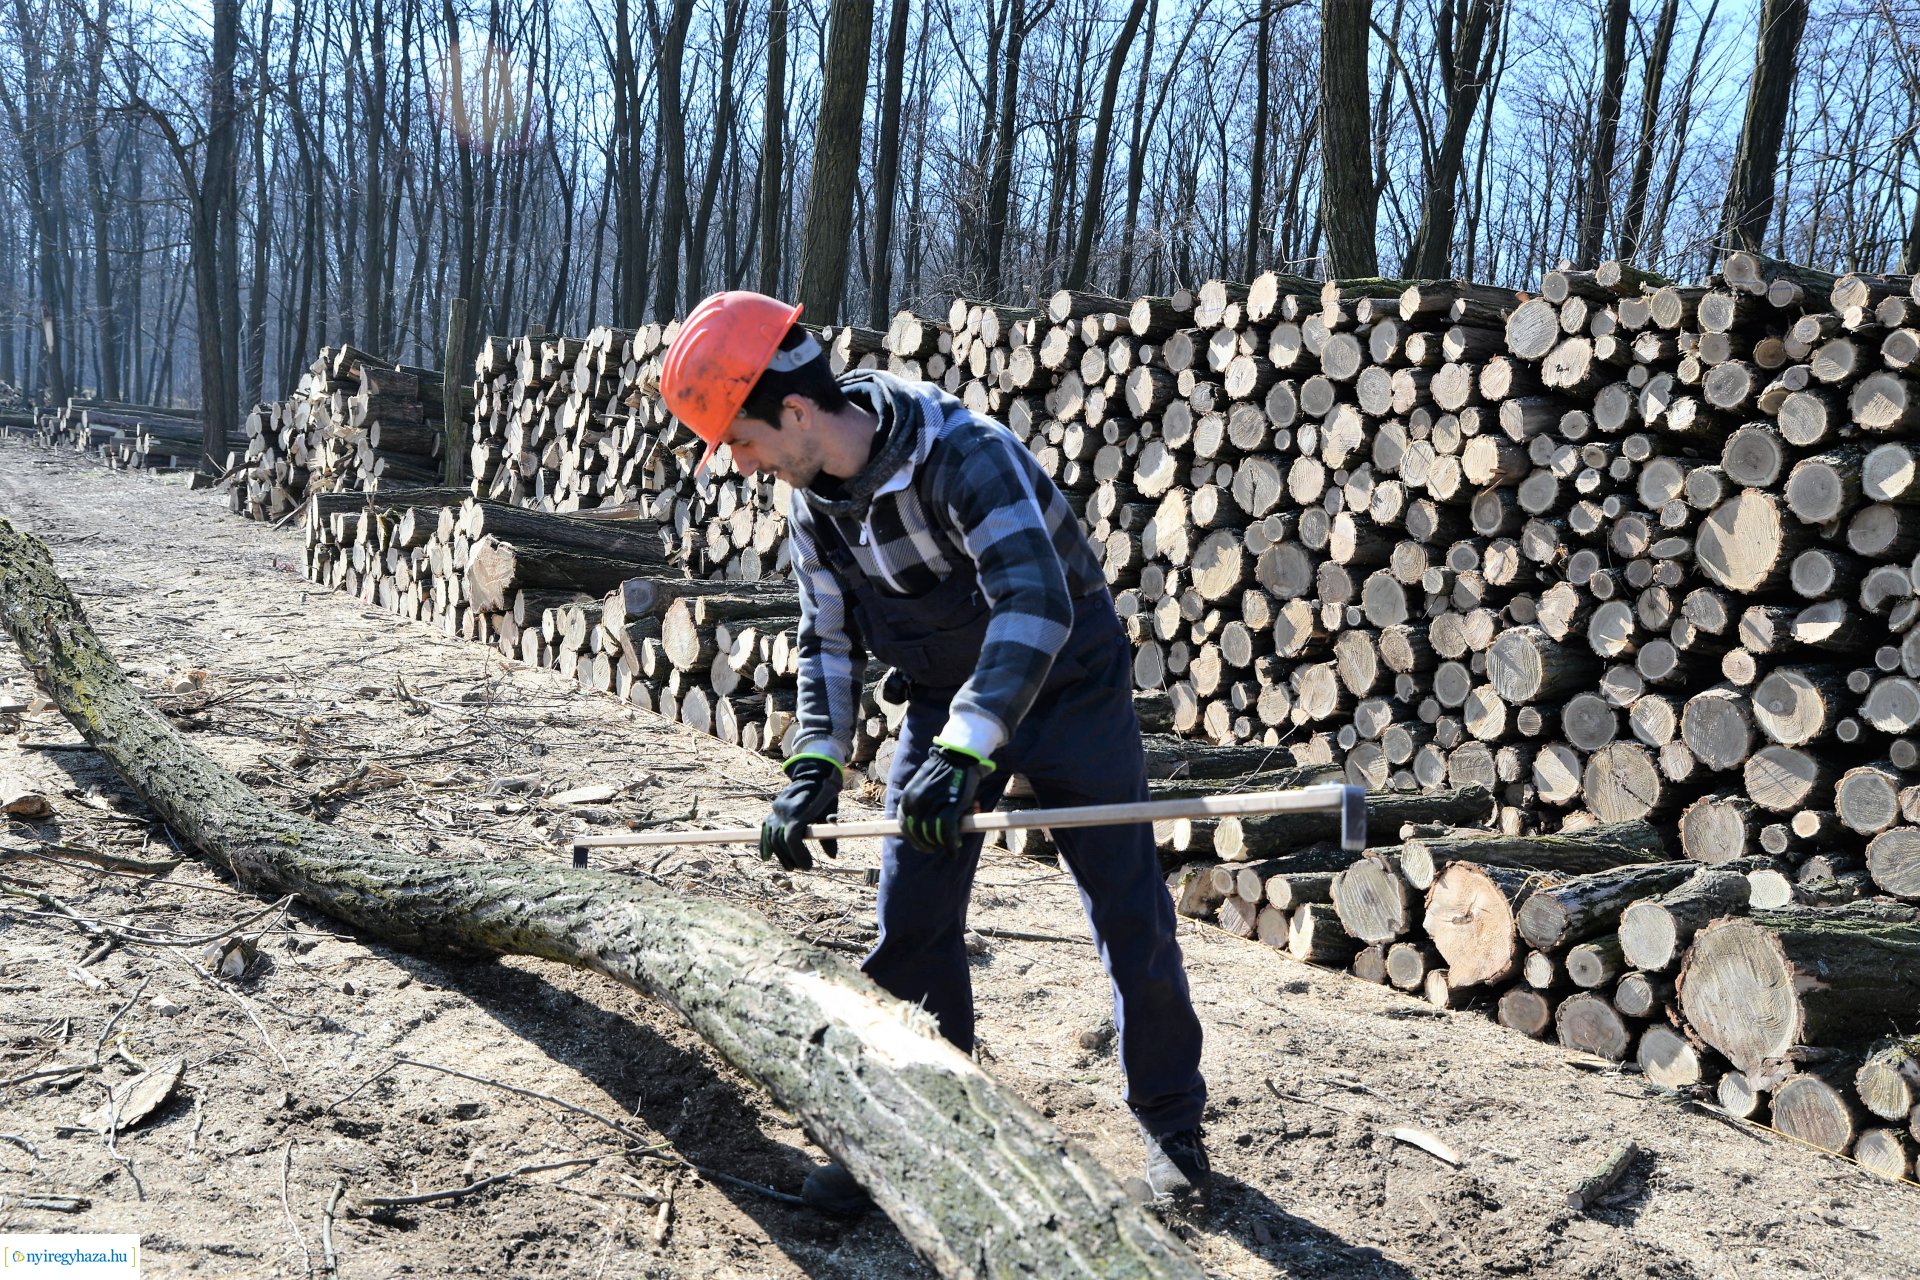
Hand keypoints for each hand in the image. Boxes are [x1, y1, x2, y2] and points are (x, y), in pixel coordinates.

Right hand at [761, 754, 842, 870]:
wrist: (813, 773)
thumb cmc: (825, 794)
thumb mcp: (830, 813)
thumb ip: (829, 835)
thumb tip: (832, 856)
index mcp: (799, 811)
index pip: (792, 838)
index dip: (799, 855)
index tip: (808, 866)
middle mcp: (783, 811)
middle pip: (780, 840)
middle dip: (790, 857)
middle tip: (801, 867)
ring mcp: (775, 810)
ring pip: (771, 837)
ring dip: (780, 854)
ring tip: (790, 866)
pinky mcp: (772, 810)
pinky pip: (764, 830)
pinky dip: (765, 844)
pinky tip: (767, 857)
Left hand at [898, 741, 994, 855]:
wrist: (958, 757)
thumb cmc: (942, 772)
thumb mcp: (922, 786)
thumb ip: (920, 804)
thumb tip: (924, 824)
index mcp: (907, 799)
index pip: (904, 826)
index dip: (914, 839)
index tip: (922, 845)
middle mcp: (916, 804)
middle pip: (918, 834)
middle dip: (927, 844)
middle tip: (936, 847)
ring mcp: (932, 807)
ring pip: (933, 836)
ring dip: (940, 844)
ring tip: (949, 845)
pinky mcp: (950, 809)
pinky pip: (948, 834)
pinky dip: (951, 845)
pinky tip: (954, 851)